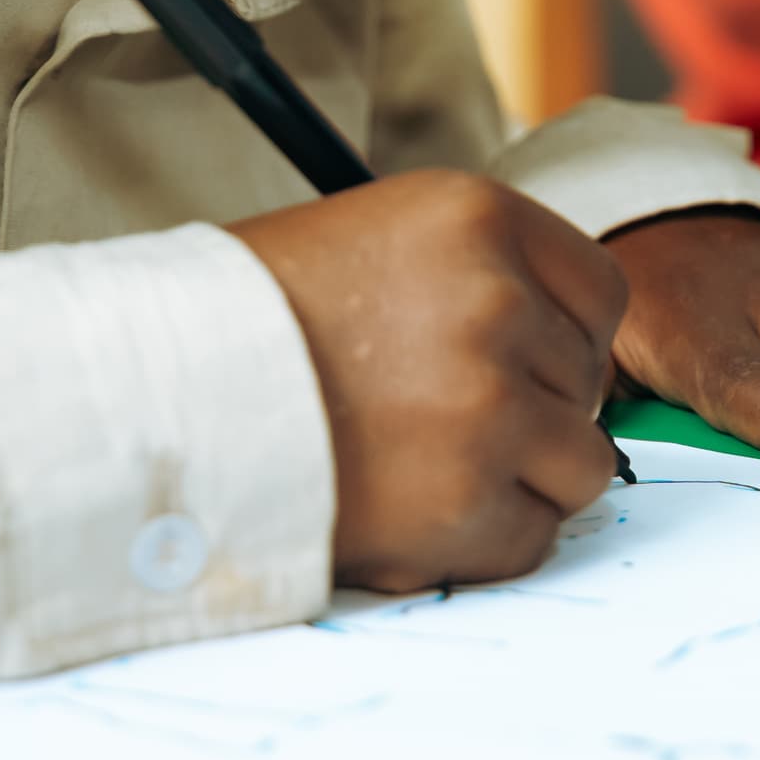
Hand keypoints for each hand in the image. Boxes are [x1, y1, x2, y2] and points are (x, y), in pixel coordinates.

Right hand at [228, 170, 629, 592]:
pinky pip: (531, 537)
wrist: (157, 396)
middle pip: (587, 386)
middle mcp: (497, 304)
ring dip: (519, 479)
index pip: (601, 294)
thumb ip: (482, 273)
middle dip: (532, 411)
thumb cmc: (255, 320)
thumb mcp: (380, 237)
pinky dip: (481, 541)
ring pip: (580, 465)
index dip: (565, 340)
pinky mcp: (465, 502)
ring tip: (429, 468)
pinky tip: (410, 510)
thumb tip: (568, 344)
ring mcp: (487, 407)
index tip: (523, 365)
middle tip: (438, 420)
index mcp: (478, 219)